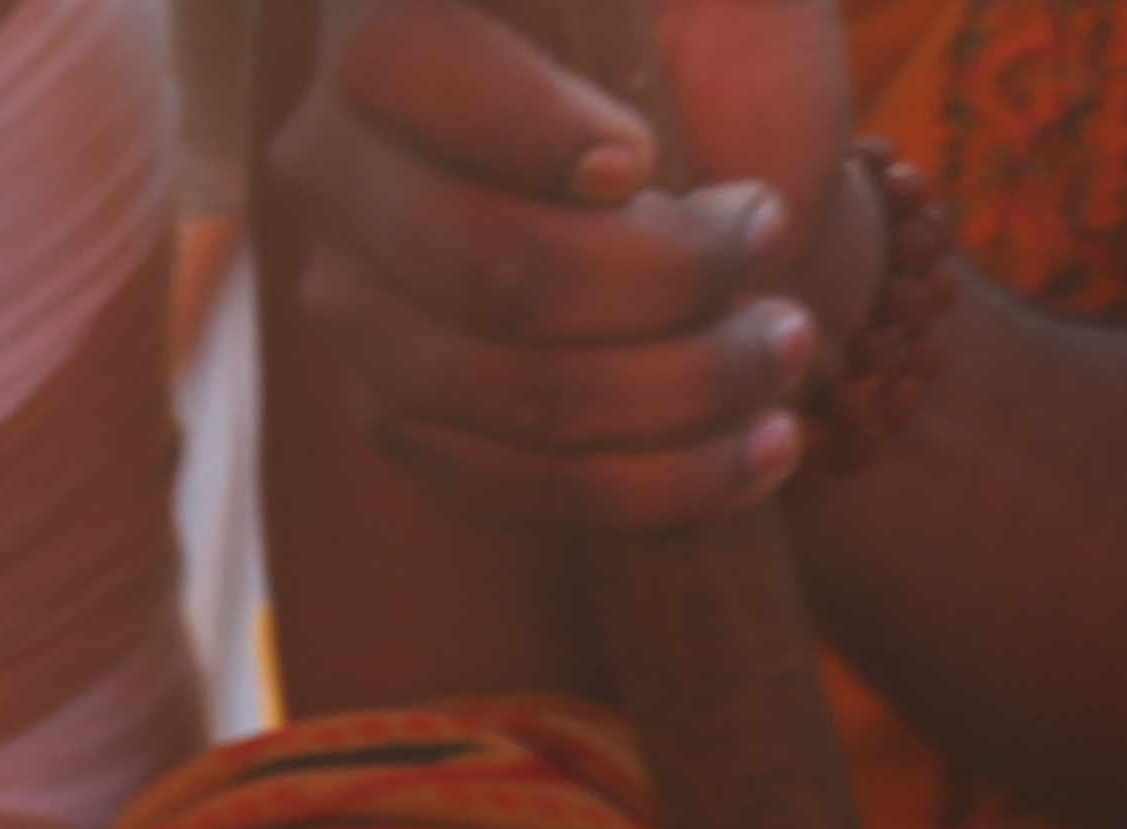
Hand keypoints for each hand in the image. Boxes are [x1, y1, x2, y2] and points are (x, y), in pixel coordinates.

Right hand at [272, 0, 868, 529]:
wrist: (711, 159)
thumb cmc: (715, 41)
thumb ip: (689, 6)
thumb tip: (642, 124)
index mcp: (397, 21)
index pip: (400, 68)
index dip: (521, 128)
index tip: (639, 161)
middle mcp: (337, 161)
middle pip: (475, 263)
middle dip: (659, 279)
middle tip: (768, 238)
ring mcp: (353, 302)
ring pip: (501, 390)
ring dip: (679, 387)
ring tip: (789, 343)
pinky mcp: (398, 414)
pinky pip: (511, 483)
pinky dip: (656, 482)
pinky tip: (763, 448)